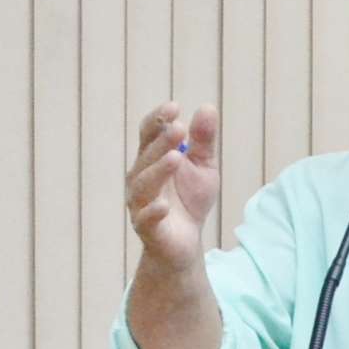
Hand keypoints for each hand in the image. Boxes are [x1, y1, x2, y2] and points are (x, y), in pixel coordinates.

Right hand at [124, 102, 220, 271]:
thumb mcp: (203, 166)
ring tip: (175, 158)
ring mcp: (140, 202)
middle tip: (179, 128)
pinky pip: (146, 218)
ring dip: (158, 170)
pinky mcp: (147, 227)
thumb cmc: (189, 200)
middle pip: (147, 156)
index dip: (158, 120)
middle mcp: (140, 177)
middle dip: (161, 141)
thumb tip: (207, 107)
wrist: (186, 242)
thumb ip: (203, 140)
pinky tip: (164, 205)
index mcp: (151, 159)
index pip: (148, 134)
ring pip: (145, 184)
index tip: (174, 107)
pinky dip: (153, 211)